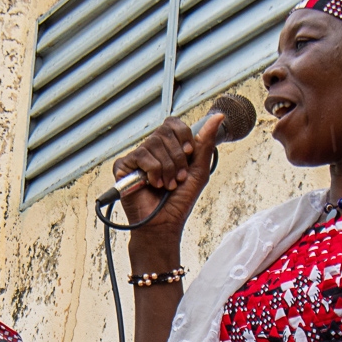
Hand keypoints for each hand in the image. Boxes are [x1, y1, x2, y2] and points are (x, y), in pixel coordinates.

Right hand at [114, 114, 222, 265]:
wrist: (164, 224)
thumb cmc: (179, 202)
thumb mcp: (198, 170)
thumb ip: (205, 143)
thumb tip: (217, 117)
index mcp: (168, 148)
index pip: (173, 124)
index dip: (183, 136)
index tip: (188, 154)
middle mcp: (151, 150)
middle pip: (164, 132)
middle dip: (177, 158)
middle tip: (178, 178)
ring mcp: (137, 158)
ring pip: (154, 144)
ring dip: (167, 168)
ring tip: (166, 185)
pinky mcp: (123, 167)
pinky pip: (141, 155)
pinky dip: (153, 171)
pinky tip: (152, 184)